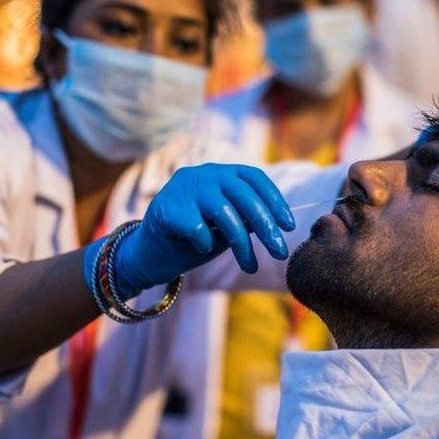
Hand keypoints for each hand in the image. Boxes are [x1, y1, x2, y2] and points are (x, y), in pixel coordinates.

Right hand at [116, 163, 295, 289]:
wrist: (149, 255)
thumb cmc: (193, 240)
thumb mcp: (227, 227)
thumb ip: (248, 218)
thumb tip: (281, 222)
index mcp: (220, 173)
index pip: (254, 178)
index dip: (275, 200)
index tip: (288, 225)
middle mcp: (203, 174)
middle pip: (243, 195)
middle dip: (265, 225)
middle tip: (280, 251)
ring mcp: (183, 188)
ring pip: (224, 213)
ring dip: (242, 243)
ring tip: (250, 265)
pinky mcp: (165, 207)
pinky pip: (198, 229)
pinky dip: (204, 243)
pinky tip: (197, 248)